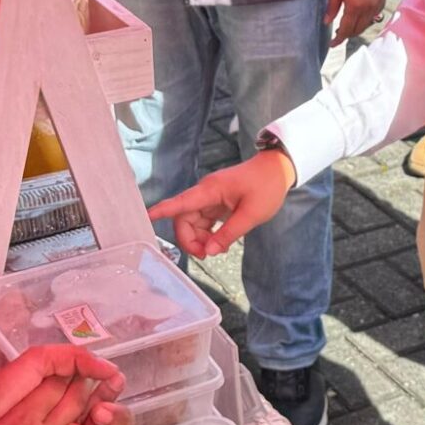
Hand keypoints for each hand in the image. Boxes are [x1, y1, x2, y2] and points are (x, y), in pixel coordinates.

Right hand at [147, 148, 295, 257]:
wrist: (278, 169)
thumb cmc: (267, 186)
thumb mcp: (252, 214)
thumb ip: (230, 234)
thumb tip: (210, 251)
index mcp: (210, 190)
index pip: (180, 202)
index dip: (161, 211)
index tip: (146, 218)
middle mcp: (205, 193)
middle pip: (183, 218)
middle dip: (189, 239)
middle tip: (206, 255)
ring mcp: (210, 198)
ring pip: (192, 222)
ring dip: (199, 239)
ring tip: (215, 250)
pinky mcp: (216, 203)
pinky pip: (203, 221)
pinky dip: (207, 234)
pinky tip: (218, 243)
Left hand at [328, 0, 387, 46]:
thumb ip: (332, 6)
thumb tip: (327, 22)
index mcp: (354, 6)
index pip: (346, 30)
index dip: (338, 39)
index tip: (332, 44)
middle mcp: (369, 8)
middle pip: (358, 29)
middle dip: (348, 35)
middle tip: (338, 36)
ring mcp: (378, 3)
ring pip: (368, 23)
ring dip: (358, 28)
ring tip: (348, 27)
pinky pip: (376, 14)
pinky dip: (367, 19)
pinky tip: (361, 17)